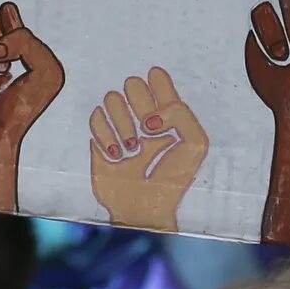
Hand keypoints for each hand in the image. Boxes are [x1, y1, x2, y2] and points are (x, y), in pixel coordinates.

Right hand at [89, 68, 208, 232]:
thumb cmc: (174, 178)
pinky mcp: (100, 138)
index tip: (162, 111)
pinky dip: (106, 137)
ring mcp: (119, 125)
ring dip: (122, 123)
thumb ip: (181, 116)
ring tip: (132, 149)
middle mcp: (140, 114)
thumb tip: (149, 117)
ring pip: (111, 97)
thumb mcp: (195, 145)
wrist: (147, 209)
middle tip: (147, 129)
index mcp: (166, 113)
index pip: (158, 79)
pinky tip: (117, 156)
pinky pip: (95, 118)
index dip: (159, 86)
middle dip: (139, 105)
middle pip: (132, 83)